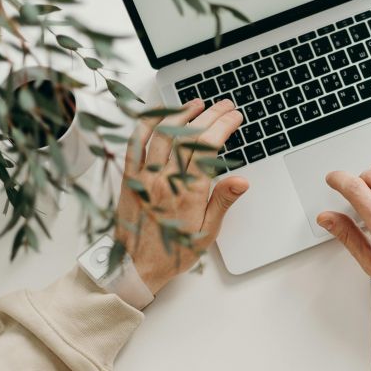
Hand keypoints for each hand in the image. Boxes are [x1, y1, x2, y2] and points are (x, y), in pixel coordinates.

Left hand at [115, 99, 248, 294]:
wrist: (135, 267)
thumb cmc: (173, 251)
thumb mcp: (206, 233)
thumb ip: (222, 202)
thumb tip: (241, 180)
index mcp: (188, 193)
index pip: (209, 148)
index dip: (223, 126)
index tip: (234, 117)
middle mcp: (165, 180)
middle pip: (190, 136)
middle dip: (210, 115)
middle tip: (224, 106)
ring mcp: (144, 176)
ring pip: (163, 134)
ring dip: (182, 114)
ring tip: (197, 104)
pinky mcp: (129, 177)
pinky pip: (135, 144)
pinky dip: (147, 124)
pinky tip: (159, 114)